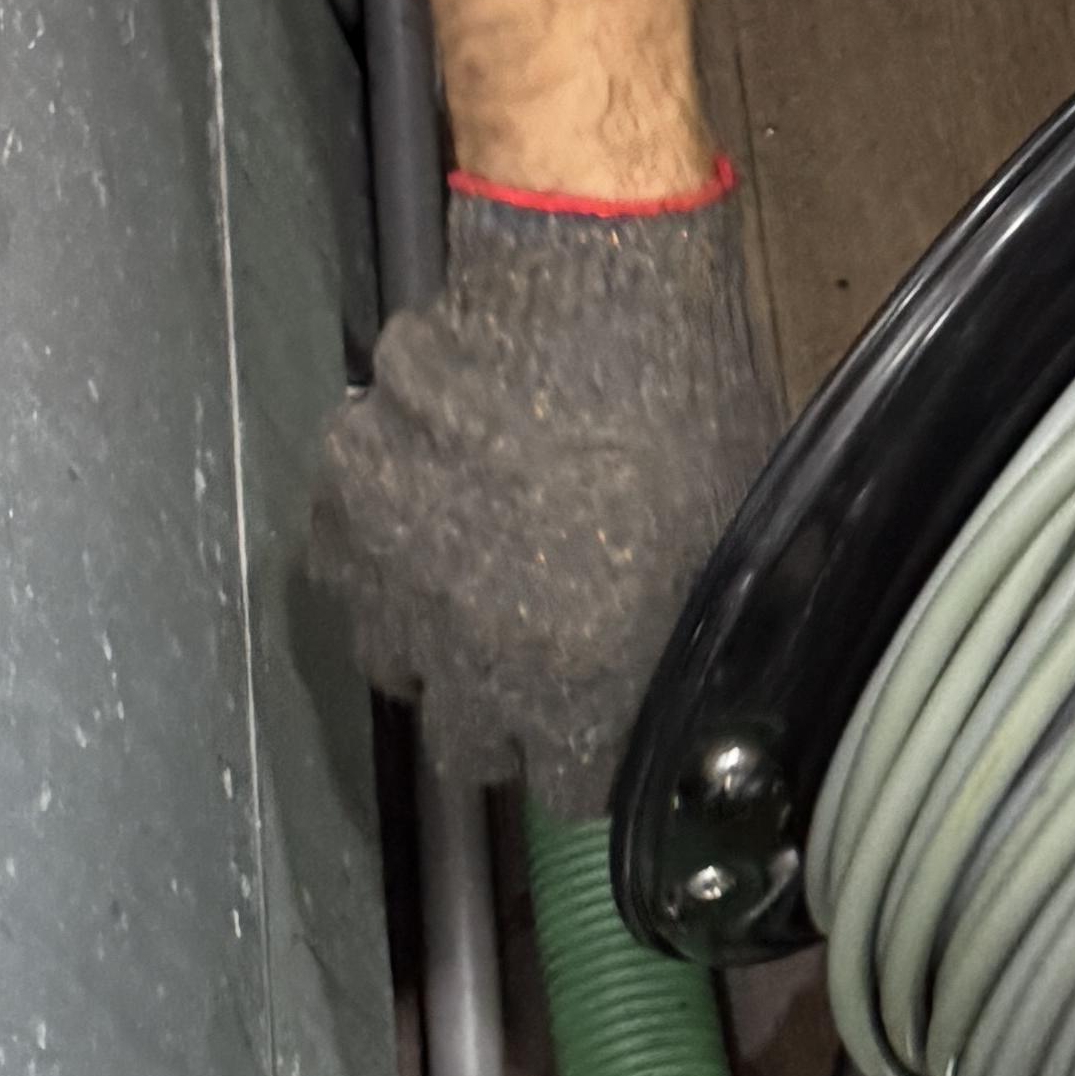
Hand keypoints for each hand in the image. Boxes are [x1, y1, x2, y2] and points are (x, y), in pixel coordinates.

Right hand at [303, 176, 773, 811]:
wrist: (592, 288)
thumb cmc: (689, 406)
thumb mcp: (730, 550)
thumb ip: (685, 645)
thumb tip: (696, 684)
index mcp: (577, 693)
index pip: (566, 787)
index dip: (588, 742)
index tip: (598, 704)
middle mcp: (471, 666)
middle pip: (469, 743)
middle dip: (503, 700)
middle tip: (538, 626)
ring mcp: (395, 588)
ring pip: (395, 657)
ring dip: (434, 623)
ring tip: (483, 549)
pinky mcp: (343, 507)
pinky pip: (346, 560)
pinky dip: (377, 536)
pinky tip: (430, 486)